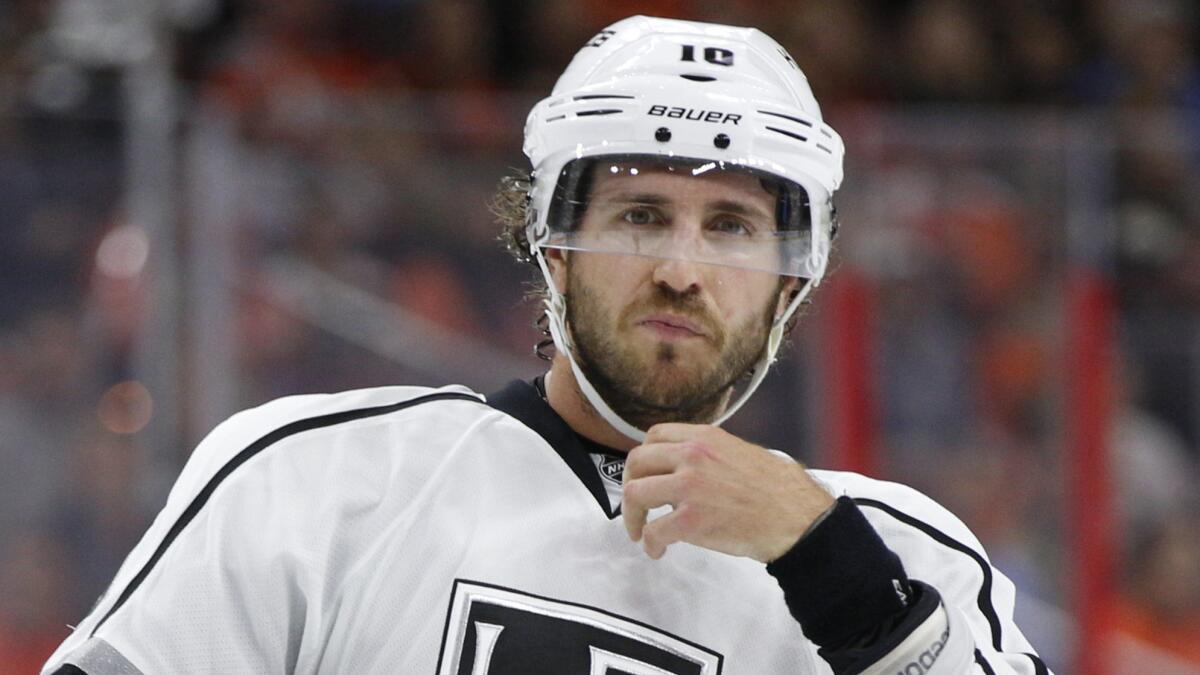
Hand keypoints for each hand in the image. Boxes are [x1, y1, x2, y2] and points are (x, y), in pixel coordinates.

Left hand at [622, 423, 834, 561]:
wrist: (796, 518)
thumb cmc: (778, 490)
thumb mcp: (741, 452)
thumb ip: (709, 454)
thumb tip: (687, 466)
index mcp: (704, 438)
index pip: (654, 435)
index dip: (644, 457)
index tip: (645, 473)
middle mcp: (692, 456)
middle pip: (637, 462)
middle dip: (630, 484)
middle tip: (636, 504)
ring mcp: (689, 487)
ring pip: (634, 494)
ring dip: (632, 516)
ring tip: (640, 531)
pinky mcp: (691, 520)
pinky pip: (653, 531)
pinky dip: (649, 543)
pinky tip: (656, 550)